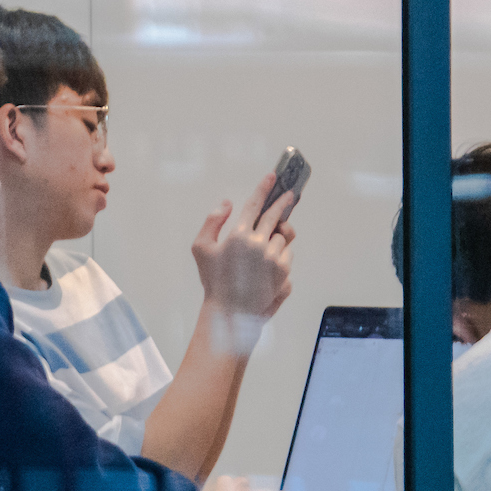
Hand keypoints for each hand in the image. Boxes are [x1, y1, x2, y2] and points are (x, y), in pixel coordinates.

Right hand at [191, 181, 296, 351]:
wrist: (231, 313)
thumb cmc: (214, 280)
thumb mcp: (201, 248)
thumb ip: (212, 221)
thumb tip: (227, 203)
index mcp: (238, 235)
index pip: (254, 204)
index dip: (264, 188)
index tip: (272, 176)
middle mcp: (259, 244)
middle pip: (276, 215)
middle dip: (283, 202)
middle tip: (289, 195)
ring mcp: (274, 258)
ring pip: (283, 237)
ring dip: (276, 238)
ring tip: (261, 253)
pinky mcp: (284, 271)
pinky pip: (287, 254)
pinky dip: (280, 255)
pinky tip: (267, 265)